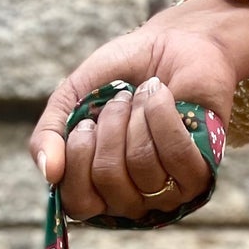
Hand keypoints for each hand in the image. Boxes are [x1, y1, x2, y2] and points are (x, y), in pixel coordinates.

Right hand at [27, 0, 248, 223]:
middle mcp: (133, 201)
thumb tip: (48, 172)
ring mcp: (169, 193)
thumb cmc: (122, 76)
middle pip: (108, 179)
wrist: (173, 45)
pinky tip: (163, 96)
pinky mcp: (200, 174)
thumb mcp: (73, 98)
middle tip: (118, 102)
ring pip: (142, 165)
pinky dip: (162, 114)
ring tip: (142, 96)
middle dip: (109, 126)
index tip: (85, 122)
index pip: (79, 203)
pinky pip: (175, 154)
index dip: (77, 159)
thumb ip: (49, 134)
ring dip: (136, 116)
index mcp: (99, 191)